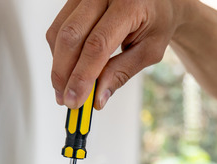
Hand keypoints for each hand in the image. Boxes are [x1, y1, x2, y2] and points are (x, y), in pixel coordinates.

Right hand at [46, 0, 192, 109]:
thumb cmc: (157, 23)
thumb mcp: (149, 51)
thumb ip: (122, 72)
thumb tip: (96, 98)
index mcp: (129, 4)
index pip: (98, 44)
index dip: (82, 76)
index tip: (75, 101)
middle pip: (71, 36)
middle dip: (64, 73)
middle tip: (65, 100)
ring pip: (60, 31)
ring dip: (59, 64)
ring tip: (65, 89)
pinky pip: (59, 26)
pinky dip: (60, 52)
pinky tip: (69, 68)